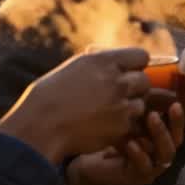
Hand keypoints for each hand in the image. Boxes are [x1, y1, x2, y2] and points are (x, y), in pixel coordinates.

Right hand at [0, 47, 150, 164]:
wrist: (39, 127)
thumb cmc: (51, 96)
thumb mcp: (75, 68)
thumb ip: (101, 63)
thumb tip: (120, 60)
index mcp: (104, 61)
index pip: (141, 56)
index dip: (135, 66)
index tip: (126, 73)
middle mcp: (116, 81)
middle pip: (144, 81)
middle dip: (134, 88)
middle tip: (115, 96)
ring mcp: (121, 105)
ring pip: (141, 104)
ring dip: (129, 109)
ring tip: (105, 113)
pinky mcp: (121, 128)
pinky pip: (133, 125)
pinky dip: (123, 127)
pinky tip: (104, 127)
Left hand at [65, 103, 184, 184]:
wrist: (91, 161)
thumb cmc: (111, 136)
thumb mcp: (127, 119)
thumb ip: (141, 107)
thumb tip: (147, 82)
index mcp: (162, 139)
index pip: (178, 128)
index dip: (179, 117)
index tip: (175, 102)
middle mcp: (161, 154)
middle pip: (176, 141)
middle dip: (171, 125)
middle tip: (158, 111)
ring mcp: (152, 168)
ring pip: (165, 155)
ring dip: (159, 136)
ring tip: (149, 119)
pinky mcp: (138, 178)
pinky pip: (144, 167)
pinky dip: (139, 154)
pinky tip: (131, 143)